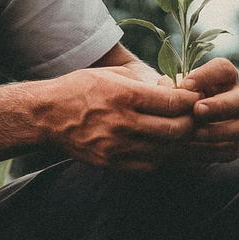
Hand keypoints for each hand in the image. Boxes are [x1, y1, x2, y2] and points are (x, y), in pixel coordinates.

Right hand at [43, 67, 198, 170]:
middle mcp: (122, 122)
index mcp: (124, 95)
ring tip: (175, 130)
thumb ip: (144, 83)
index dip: (190, 101)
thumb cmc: (79, 89)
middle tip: (191, 117)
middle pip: (175, 129)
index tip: (192, 98)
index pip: (173, 102)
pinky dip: (158, 155)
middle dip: (190, 122)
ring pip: (165, 150)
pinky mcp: (110, 163)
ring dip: (175, 141)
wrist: (45, 115)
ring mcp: (115, 146)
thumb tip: (174, 90)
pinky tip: (155, 144)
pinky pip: (148, 165)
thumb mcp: (111, 74)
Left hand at [177, 57, 238, 163]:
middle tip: (197, 110)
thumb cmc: (175, 104)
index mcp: (222, 78)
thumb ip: (171, 88)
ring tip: (193, 133)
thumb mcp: (170, 92)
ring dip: (219, 130)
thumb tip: (173, 89)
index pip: (223, 69)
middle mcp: (236, 98)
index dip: (207, 75)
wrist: (176, 133)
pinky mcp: (237, 144)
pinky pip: (233, 147)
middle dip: (219, 105)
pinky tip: (193, 147)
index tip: (186, 85)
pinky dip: (213, 148)